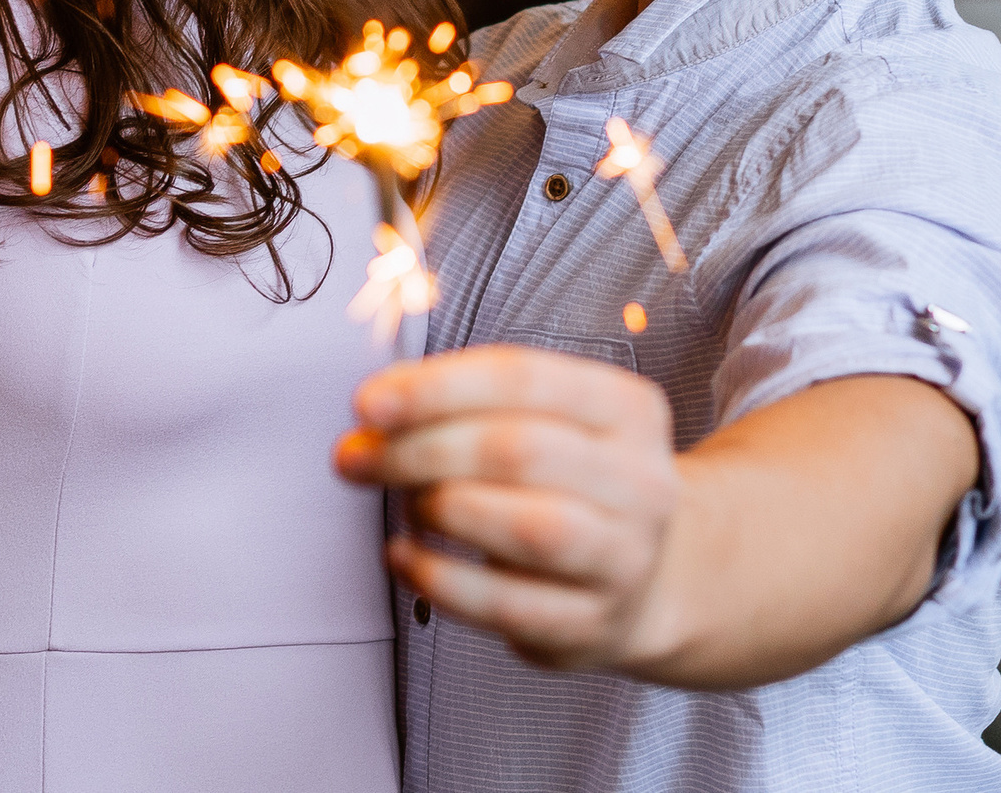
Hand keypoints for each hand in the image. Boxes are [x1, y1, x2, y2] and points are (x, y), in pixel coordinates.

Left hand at [334, 345, 680, 672]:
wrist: (640, 580)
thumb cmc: (567, 485)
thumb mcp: (539, 423)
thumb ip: (461, 403)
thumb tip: (376, 410)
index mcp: (627, 408)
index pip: (524, 377)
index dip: (437, 387)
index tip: (369, 403)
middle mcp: (642, 480)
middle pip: (519, 450)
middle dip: (420, 450)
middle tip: (359, 456)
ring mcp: (626, 556)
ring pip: (527, 526)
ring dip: (439, 508)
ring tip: (403, 502)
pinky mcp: (593, 623)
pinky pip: (507, 604)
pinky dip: (440, 579)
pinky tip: (404, 556)